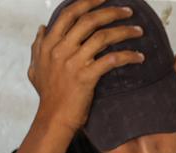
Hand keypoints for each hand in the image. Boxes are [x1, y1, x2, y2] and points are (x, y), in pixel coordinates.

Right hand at [27, 0, 145, 133]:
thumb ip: (38, 46)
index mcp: (49, 43)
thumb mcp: (36, 67)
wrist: (54, 118)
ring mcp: (73, 62)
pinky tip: (139, 57)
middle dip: (111, 12)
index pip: (69, 14)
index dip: (87, 2)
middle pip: (89, 20)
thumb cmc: (48, 95)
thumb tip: (42, 28)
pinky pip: (112, 60)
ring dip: (124, 31)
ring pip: (103, 37)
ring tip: (139, 31)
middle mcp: (60, 49)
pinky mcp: (86, 77)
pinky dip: (128, 56)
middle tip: (129, 10)